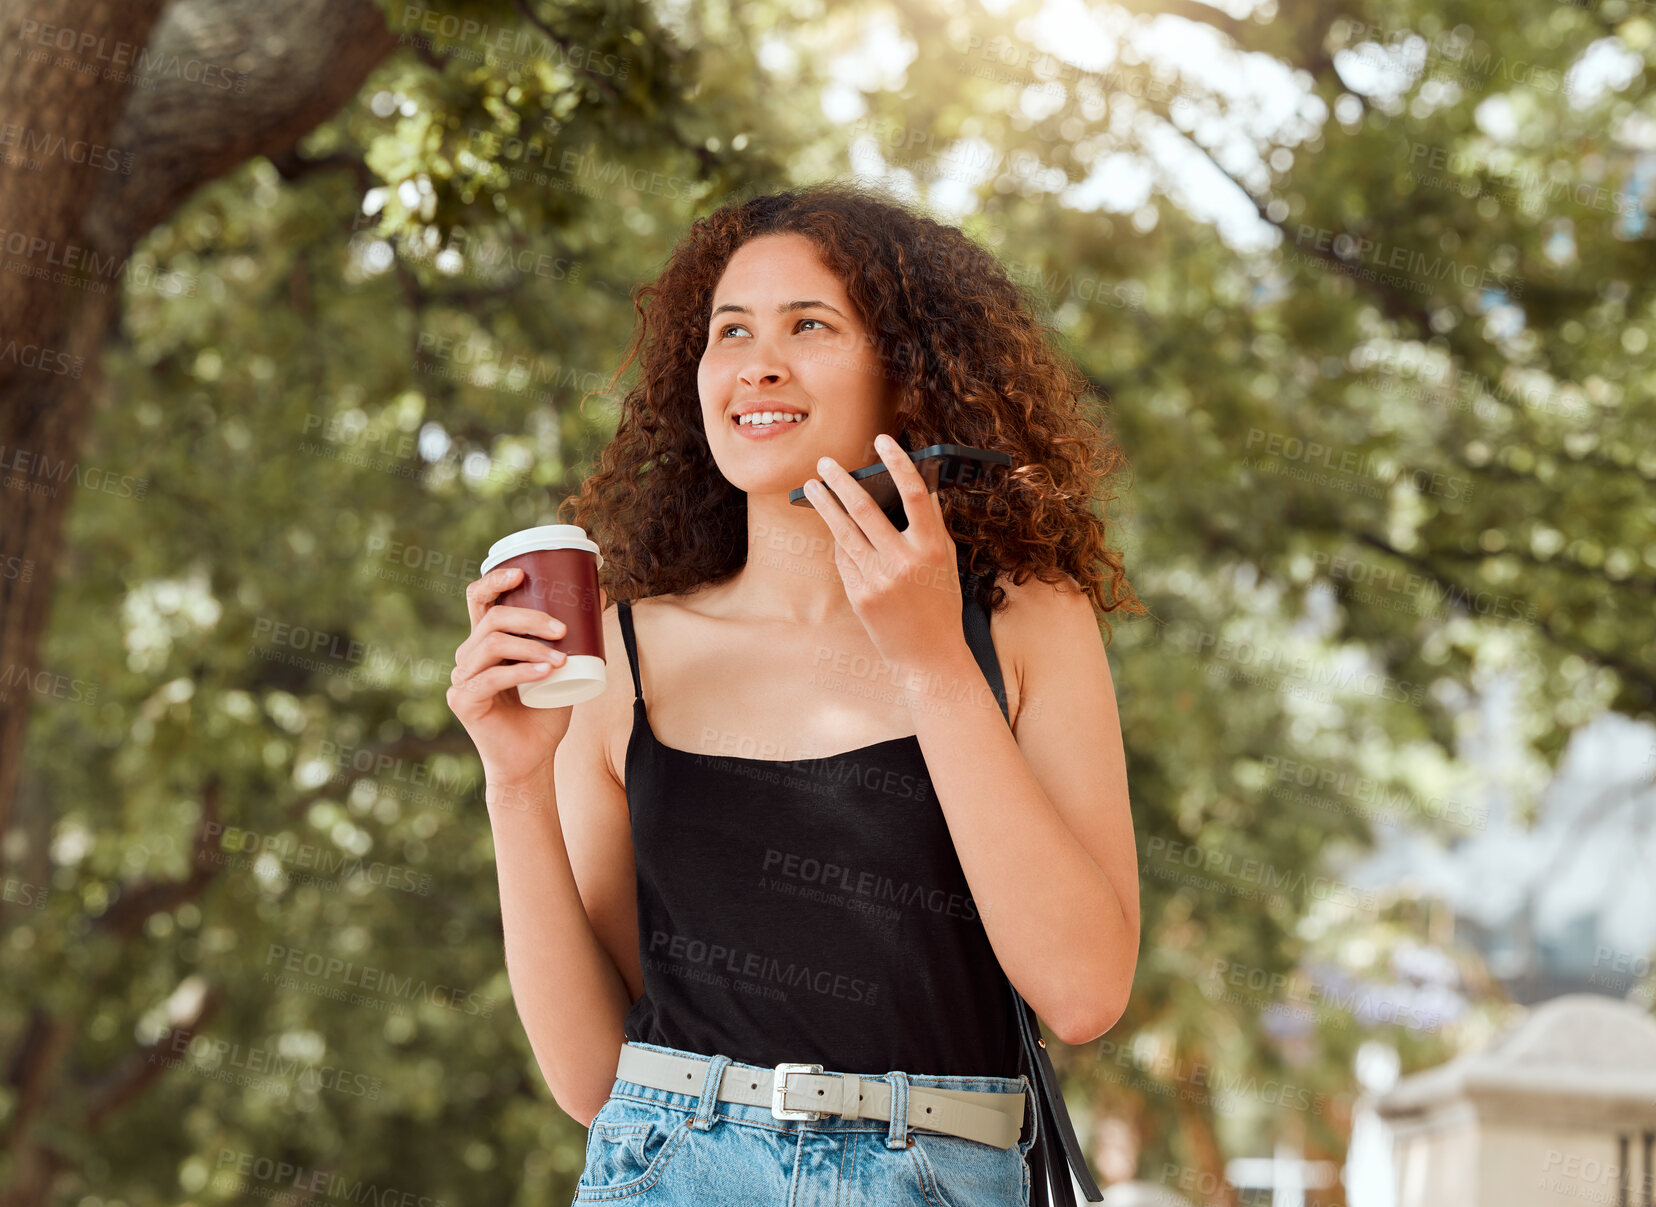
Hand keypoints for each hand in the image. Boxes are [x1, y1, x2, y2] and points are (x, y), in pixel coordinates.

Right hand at [447, 566, 603, 792]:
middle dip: (530, 617)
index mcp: (486, 641)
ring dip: (532, 647)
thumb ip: (573, 635)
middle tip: (563, 629)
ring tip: (561, 659)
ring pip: (493, 643)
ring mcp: (461, 676)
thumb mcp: (563, 665)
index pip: (480, 599)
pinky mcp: (462, 699)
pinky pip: (491, 676)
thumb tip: (600, 595)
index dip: (495, 580)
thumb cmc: (545, 710)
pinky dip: (521, 671)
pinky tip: (545, 672)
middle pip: (493, 618)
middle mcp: (468, 654)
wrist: (532, 759)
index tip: (522, 574)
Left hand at [803, 432, 965, 674]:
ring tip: (813, 486)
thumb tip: (915, 482)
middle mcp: (904, 562)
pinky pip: (845, 558)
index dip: (897, 462)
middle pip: (866, 509)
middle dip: (842, 481)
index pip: (914, 494)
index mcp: (932, 548)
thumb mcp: (945, 561)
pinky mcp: (859, 595)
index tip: (882, 440)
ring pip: (844, 531)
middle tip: (826, 462)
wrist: (929, 656)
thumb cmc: (940, 602)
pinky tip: (835, 528)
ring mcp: (878, 580)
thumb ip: (930, 525)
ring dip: (825, 505)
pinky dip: (840, 540)